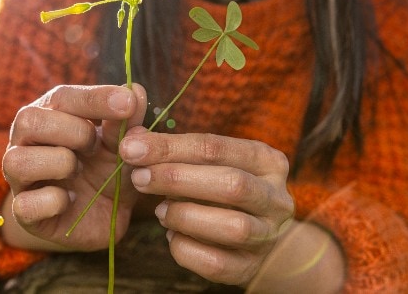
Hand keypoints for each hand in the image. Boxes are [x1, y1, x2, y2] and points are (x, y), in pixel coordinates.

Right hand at [2, 84, 146, 250]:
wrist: (104, 217)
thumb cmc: (107, 171)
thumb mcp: (123, 147)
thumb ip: (126, 123)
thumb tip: (136, 90)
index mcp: (50, 116)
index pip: (61, 97)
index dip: (94, 99)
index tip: (127, 103)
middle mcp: (26, 142)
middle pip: (28, 120)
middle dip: (72, 131)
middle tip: (96, 146)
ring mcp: (20, 178)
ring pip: (16, 160)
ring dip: (59, 163)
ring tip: (80, 171)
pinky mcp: (23, 212)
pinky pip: (25, 204)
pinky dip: (54, 201)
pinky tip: (71, 200)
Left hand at [119, 129, 293, 285]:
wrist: (257, 237)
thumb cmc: (222, 191)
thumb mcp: (210, 164)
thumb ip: (175, 150)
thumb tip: (133, 140)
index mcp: (267, 161)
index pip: (216, 147)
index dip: (169, 147)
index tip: (132, 148)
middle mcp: (276, 198)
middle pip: (232, 184)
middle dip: (177, 179)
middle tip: (140, 178)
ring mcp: (268, 236)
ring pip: (233, 227)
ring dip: (186, 216)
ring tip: (160, 211)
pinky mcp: (251, 267)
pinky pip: (217, 263)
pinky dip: (185, 248)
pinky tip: (172, 236)